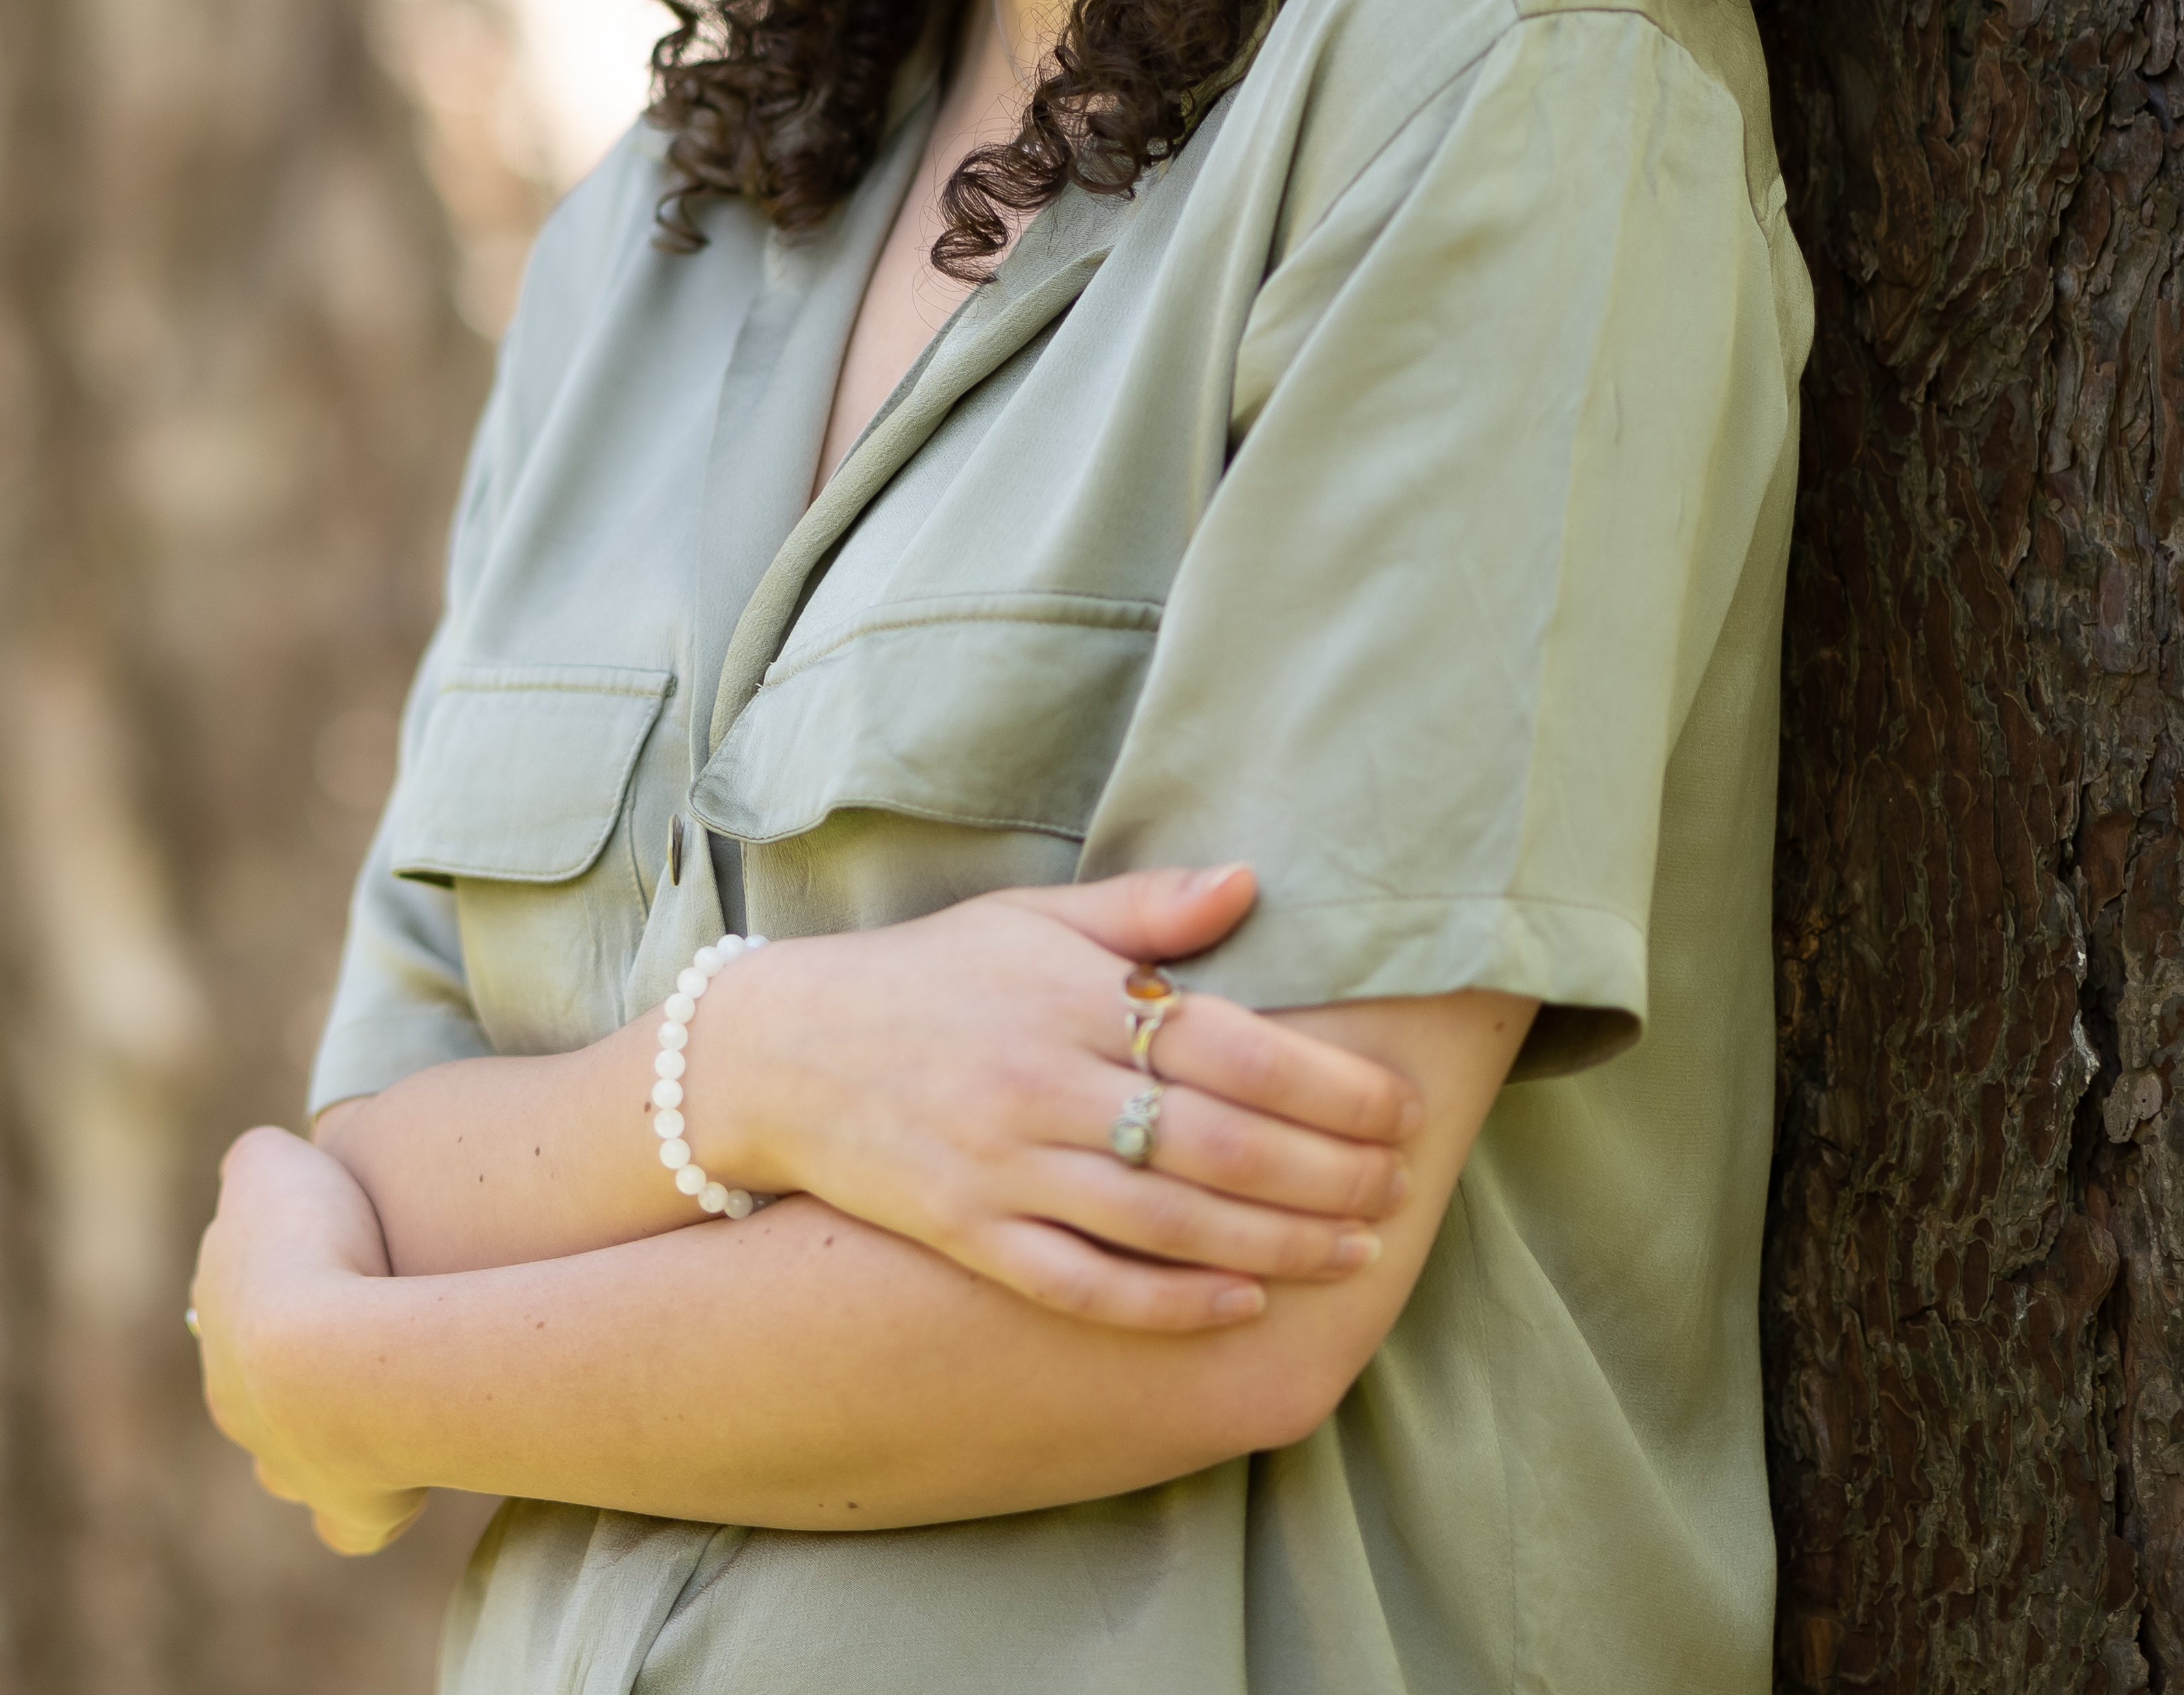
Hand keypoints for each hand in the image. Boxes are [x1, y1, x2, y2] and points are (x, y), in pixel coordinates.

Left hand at [188, 1125, 429, 1554]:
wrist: (334, 1353)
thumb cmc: (310, 1247)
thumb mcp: (272, 1164)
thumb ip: (258, 1161)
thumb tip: (260, 1165)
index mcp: (217, 1319)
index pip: (229, 1306)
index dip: (276, 1284)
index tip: (325, 1265)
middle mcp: (234, 1399)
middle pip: (251, 1391)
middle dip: (290, 1370)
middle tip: (356, 1334)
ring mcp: (285, 1462)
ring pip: (288, 1461)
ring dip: (325, 1437)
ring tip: (379, 1405)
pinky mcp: (346, 1510)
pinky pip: (350, 1525)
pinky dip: (370, 1509)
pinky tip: (398, 1487)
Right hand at [683, 865, 1424, 1332]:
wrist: (782, 1051)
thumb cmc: (927, 975)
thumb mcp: (1028, 917)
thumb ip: (1143, 909)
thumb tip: (1251, 880)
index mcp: (1066, 997)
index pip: (1229, 1046)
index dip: (1329, 1084)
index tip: (1399, 1105)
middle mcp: (1039, 1086)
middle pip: (1215, 1142)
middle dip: (1325, 1172)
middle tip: (1401, 1187)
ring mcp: (1002, 1168)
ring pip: (1165, 1221)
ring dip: (1275, 1242)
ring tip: (1355, 1250)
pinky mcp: (969, 1234)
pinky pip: (1082, 1281)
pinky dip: (1166, 1301)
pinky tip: (1239, 1304)